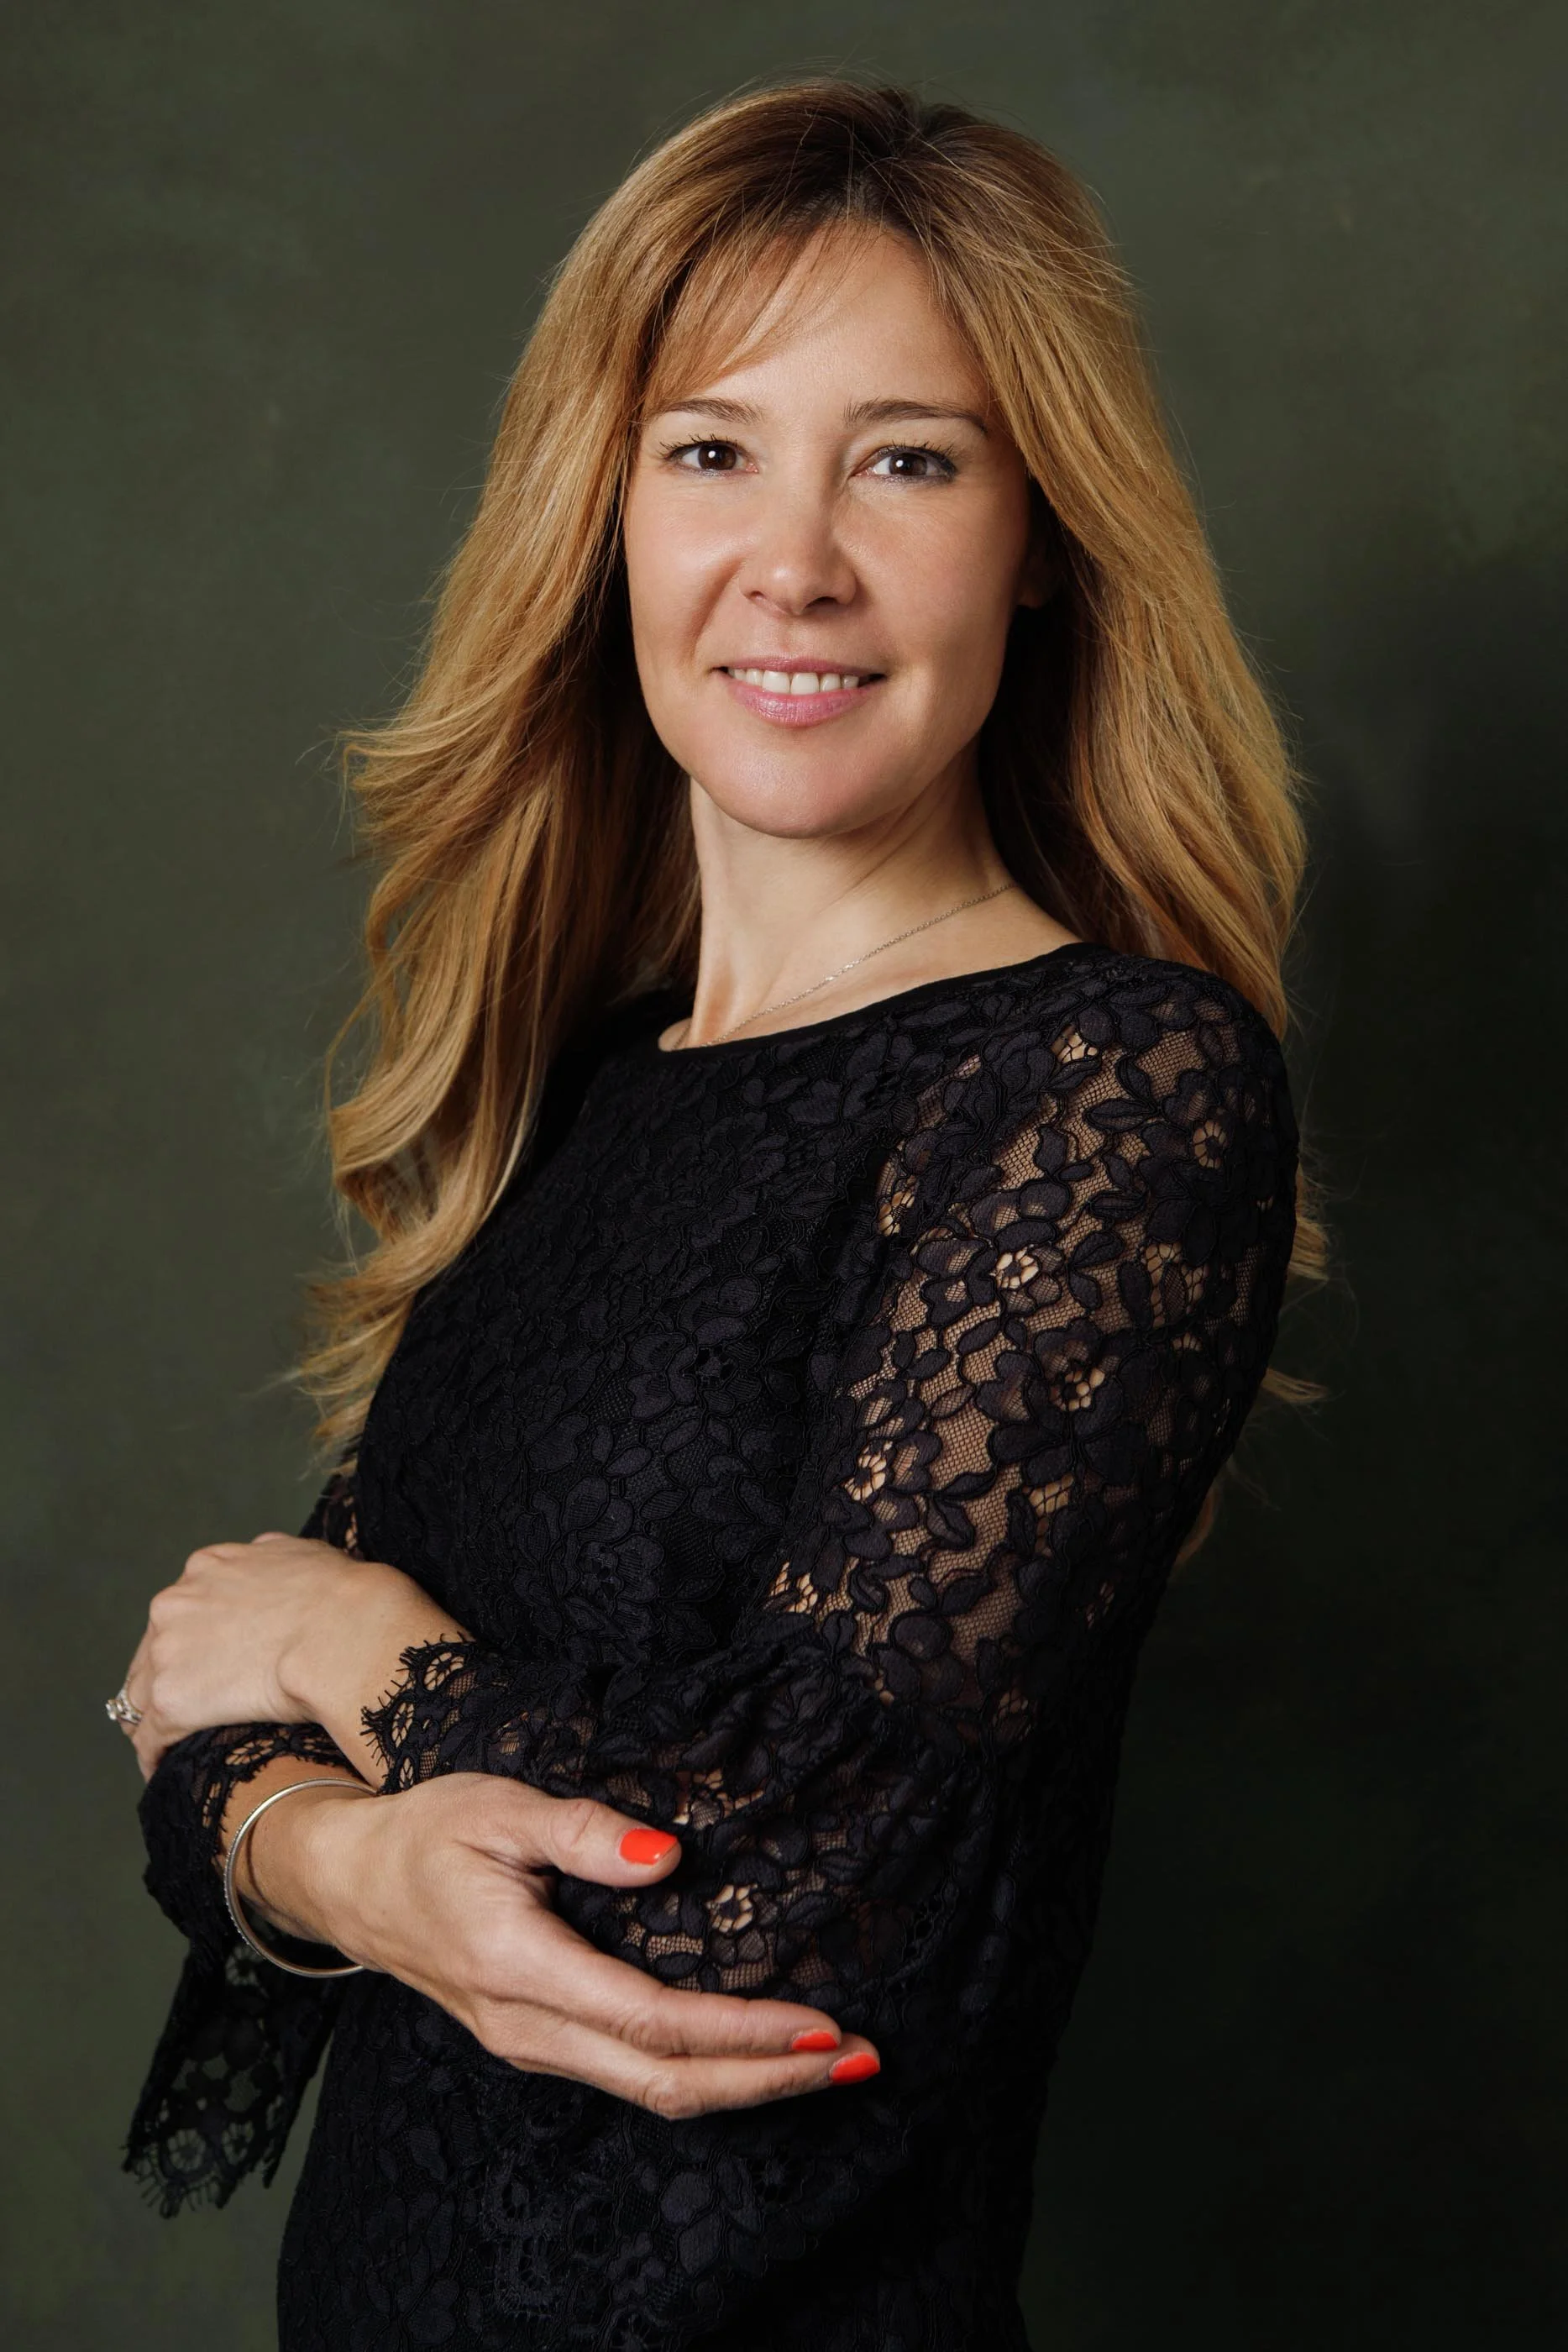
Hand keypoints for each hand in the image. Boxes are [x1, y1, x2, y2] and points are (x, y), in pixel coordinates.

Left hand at [120, 1534, 463, 1778]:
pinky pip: (149, 1737)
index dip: (189, 1642)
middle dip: (166, 1679)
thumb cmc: (340, 1595)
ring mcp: (167, 1651)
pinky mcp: (172, 1699)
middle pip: (151, 1652)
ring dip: (153, 1720)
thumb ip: (272, 1558)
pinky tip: (166, 1770)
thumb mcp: (302, 1554)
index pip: (180, 1612)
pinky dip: (155, 1755)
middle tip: (184, 1711)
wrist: (344, 1632)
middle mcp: (175, 1603)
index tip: (202, 1664)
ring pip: (140, 1696)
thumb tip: (269, 1559)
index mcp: (206, 1568)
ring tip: (169, 1747)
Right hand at [252, 1770, 880, 2117]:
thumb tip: (667, 1857)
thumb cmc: (428, 1831)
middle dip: (769, 2079)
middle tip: (860, 2057)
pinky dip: (704, 2074)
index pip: (651, 2019)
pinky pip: (632, 2077)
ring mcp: (532, 2046)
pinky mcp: (540, 2042)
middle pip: (664, 2082)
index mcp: (518, 1966)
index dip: (741, 2031)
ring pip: (652, 2092)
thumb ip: (583, 1830)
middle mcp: (527, 2027)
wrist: (351, 1880)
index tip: (820, 2021)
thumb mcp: (498, 1806)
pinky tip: (756, 2056)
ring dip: (745, 2085)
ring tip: (831, 2063)